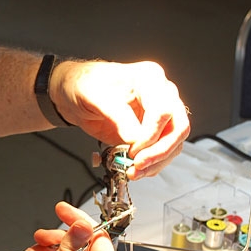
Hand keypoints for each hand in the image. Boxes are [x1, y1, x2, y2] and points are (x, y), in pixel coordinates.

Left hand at [52, 60, 189, 179]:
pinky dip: (150, 164)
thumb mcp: (95, 95)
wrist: (73, 93)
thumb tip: (136, 138)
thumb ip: (117, 115)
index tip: (133, 148)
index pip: (164, 110)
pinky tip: (134, 169)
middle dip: (160, 151)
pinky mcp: (150, 132)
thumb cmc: (84, 84)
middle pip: (177, 127)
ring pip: (173, 143)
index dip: (151, 134)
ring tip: (133, 171)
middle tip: (138, 164)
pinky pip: (161, 151)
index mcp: (149, 79)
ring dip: (156, 162)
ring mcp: (156, 115)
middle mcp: (159, 95)